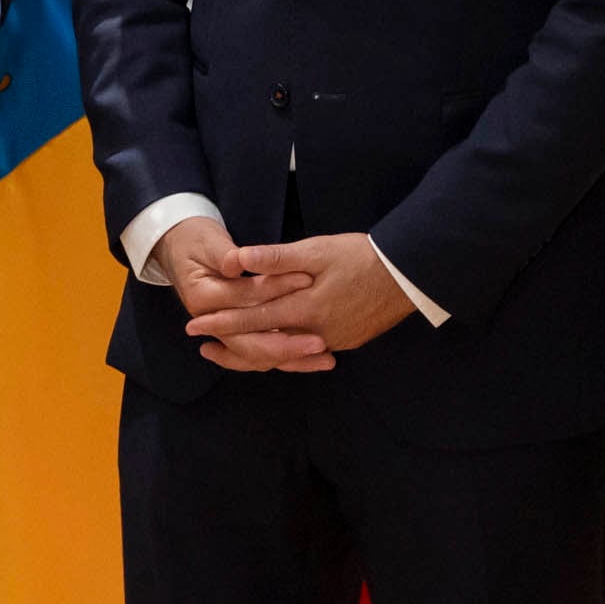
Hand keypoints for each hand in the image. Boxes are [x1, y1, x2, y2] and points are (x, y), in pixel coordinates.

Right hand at [151, 216, 325, 372]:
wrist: (179, 248)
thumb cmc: (197, 241)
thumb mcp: (210, 242)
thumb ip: (227, 255)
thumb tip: (238, 261)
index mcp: (203, 298)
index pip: (245, 299)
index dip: (276, 290)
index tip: (308, 281)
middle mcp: (211, 322)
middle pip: (249, 343)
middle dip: (287, 345)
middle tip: (320, 344)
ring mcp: (223, 332)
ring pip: (257, 355)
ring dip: (291, 359)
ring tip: (325, 359)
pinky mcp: (236, 334)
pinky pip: (260, 353)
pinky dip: (284, 358)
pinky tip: (310, 360)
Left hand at [186, 234, 416, 360]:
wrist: (409, 274)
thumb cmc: (362, 256)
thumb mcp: (317, 250)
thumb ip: (277, 258)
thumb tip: (239, 260)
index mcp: (304, 309)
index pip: (253, 318)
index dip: (222, 321)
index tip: (195, 325)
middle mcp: (315, 333)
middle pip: (264, 344)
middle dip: (231, 342)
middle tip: (203, 345)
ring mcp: (333, 340)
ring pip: (286, 352)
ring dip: (258, 350)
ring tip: (234, 349)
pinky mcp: (348, 340)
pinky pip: (308, 351)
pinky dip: (288, 351)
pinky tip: (279, 347)